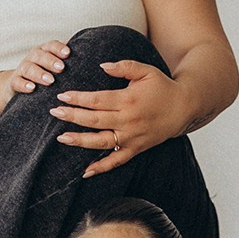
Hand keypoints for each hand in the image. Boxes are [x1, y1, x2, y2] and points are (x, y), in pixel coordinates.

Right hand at [0, 40, 71, 114]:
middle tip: (61, 68)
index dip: (59, 48)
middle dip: (51, 61)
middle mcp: (33, 58)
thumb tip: (95, 59)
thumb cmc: (44, 75)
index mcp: (45, 52)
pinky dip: (23, 85)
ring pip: (29, 68)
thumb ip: (70, 62)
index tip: (68, 53)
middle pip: (40, 55)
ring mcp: (22, 69)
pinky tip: (31, 89)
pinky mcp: (14, 83)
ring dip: (39, 74)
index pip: (51, 45)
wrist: (18, 86)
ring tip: (50, 80)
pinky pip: (17, 82)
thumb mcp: (56, 67)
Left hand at [50, 59, 190, 174]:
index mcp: (129, 100)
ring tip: (62, 138)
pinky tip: (85, 172)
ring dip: (80, 141)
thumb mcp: (146, 71)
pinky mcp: (136, 149)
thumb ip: (124, 67)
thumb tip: (102, 66)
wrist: (184, 107)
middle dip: (72, 116)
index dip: (78, 98)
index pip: (97, 100)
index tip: (62, 96)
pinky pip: (116, 161)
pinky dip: (101, 168)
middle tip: (54, 112)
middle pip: (94, 120)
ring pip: (101, 142)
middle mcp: (128, 121)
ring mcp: (131, 137)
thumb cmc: (162, 87)